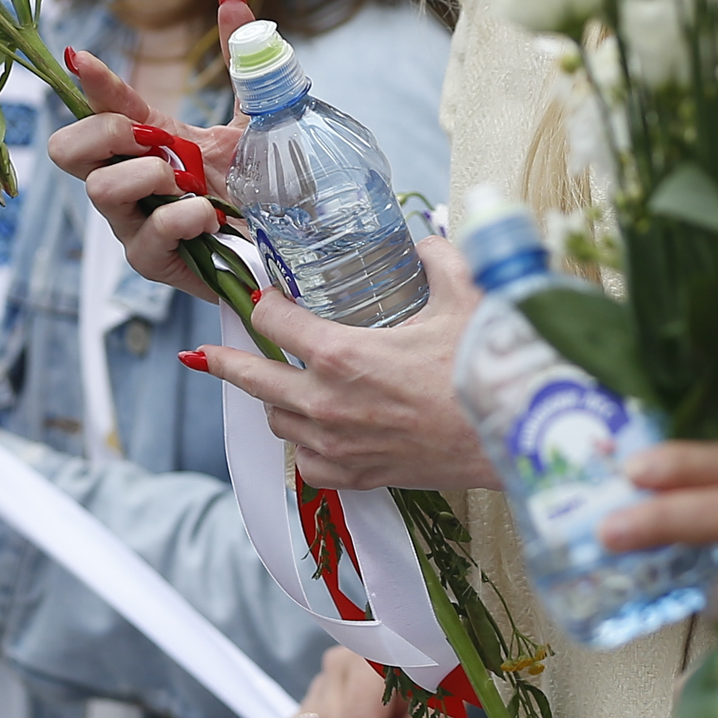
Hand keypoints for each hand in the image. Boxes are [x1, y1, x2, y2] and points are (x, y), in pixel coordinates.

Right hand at [48, 50, 245, 305]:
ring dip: (146, 175)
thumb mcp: (256, 118)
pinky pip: (147, 233)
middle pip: (65, 150)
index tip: (79, 56)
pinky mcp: (152, 261)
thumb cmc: (260, 187)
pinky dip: (183, 216)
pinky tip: (211, 214)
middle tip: (150, 138)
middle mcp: (130, 182)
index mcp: (149, 142)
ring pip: (99, 190)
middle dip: (104, 132)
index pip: (105, 106)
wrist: (287, 248)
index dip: (91, 81)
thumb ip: (241, 60)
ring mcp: (135, 223)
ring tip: (188, 182)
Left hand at [190, 237, 492, 491]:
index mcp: (341, 353)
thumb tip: (424, 241)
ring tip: (283, 384)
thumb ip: (437, 258)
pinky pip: (307, 465)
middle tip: (202, 354)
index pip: (273, 320)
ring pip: (279, 421)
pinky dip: (305, 447)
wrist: (514, 438)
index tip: (264, 294)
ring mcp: (338, 445)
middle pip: (254, 378)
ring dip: (277, 400)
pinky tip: (316, 432)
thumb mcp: (465, 295)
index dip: (265, 301)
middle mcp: (327, 402)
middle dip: (226, 361)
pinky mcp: (357, 477)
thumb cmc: (487, 367)